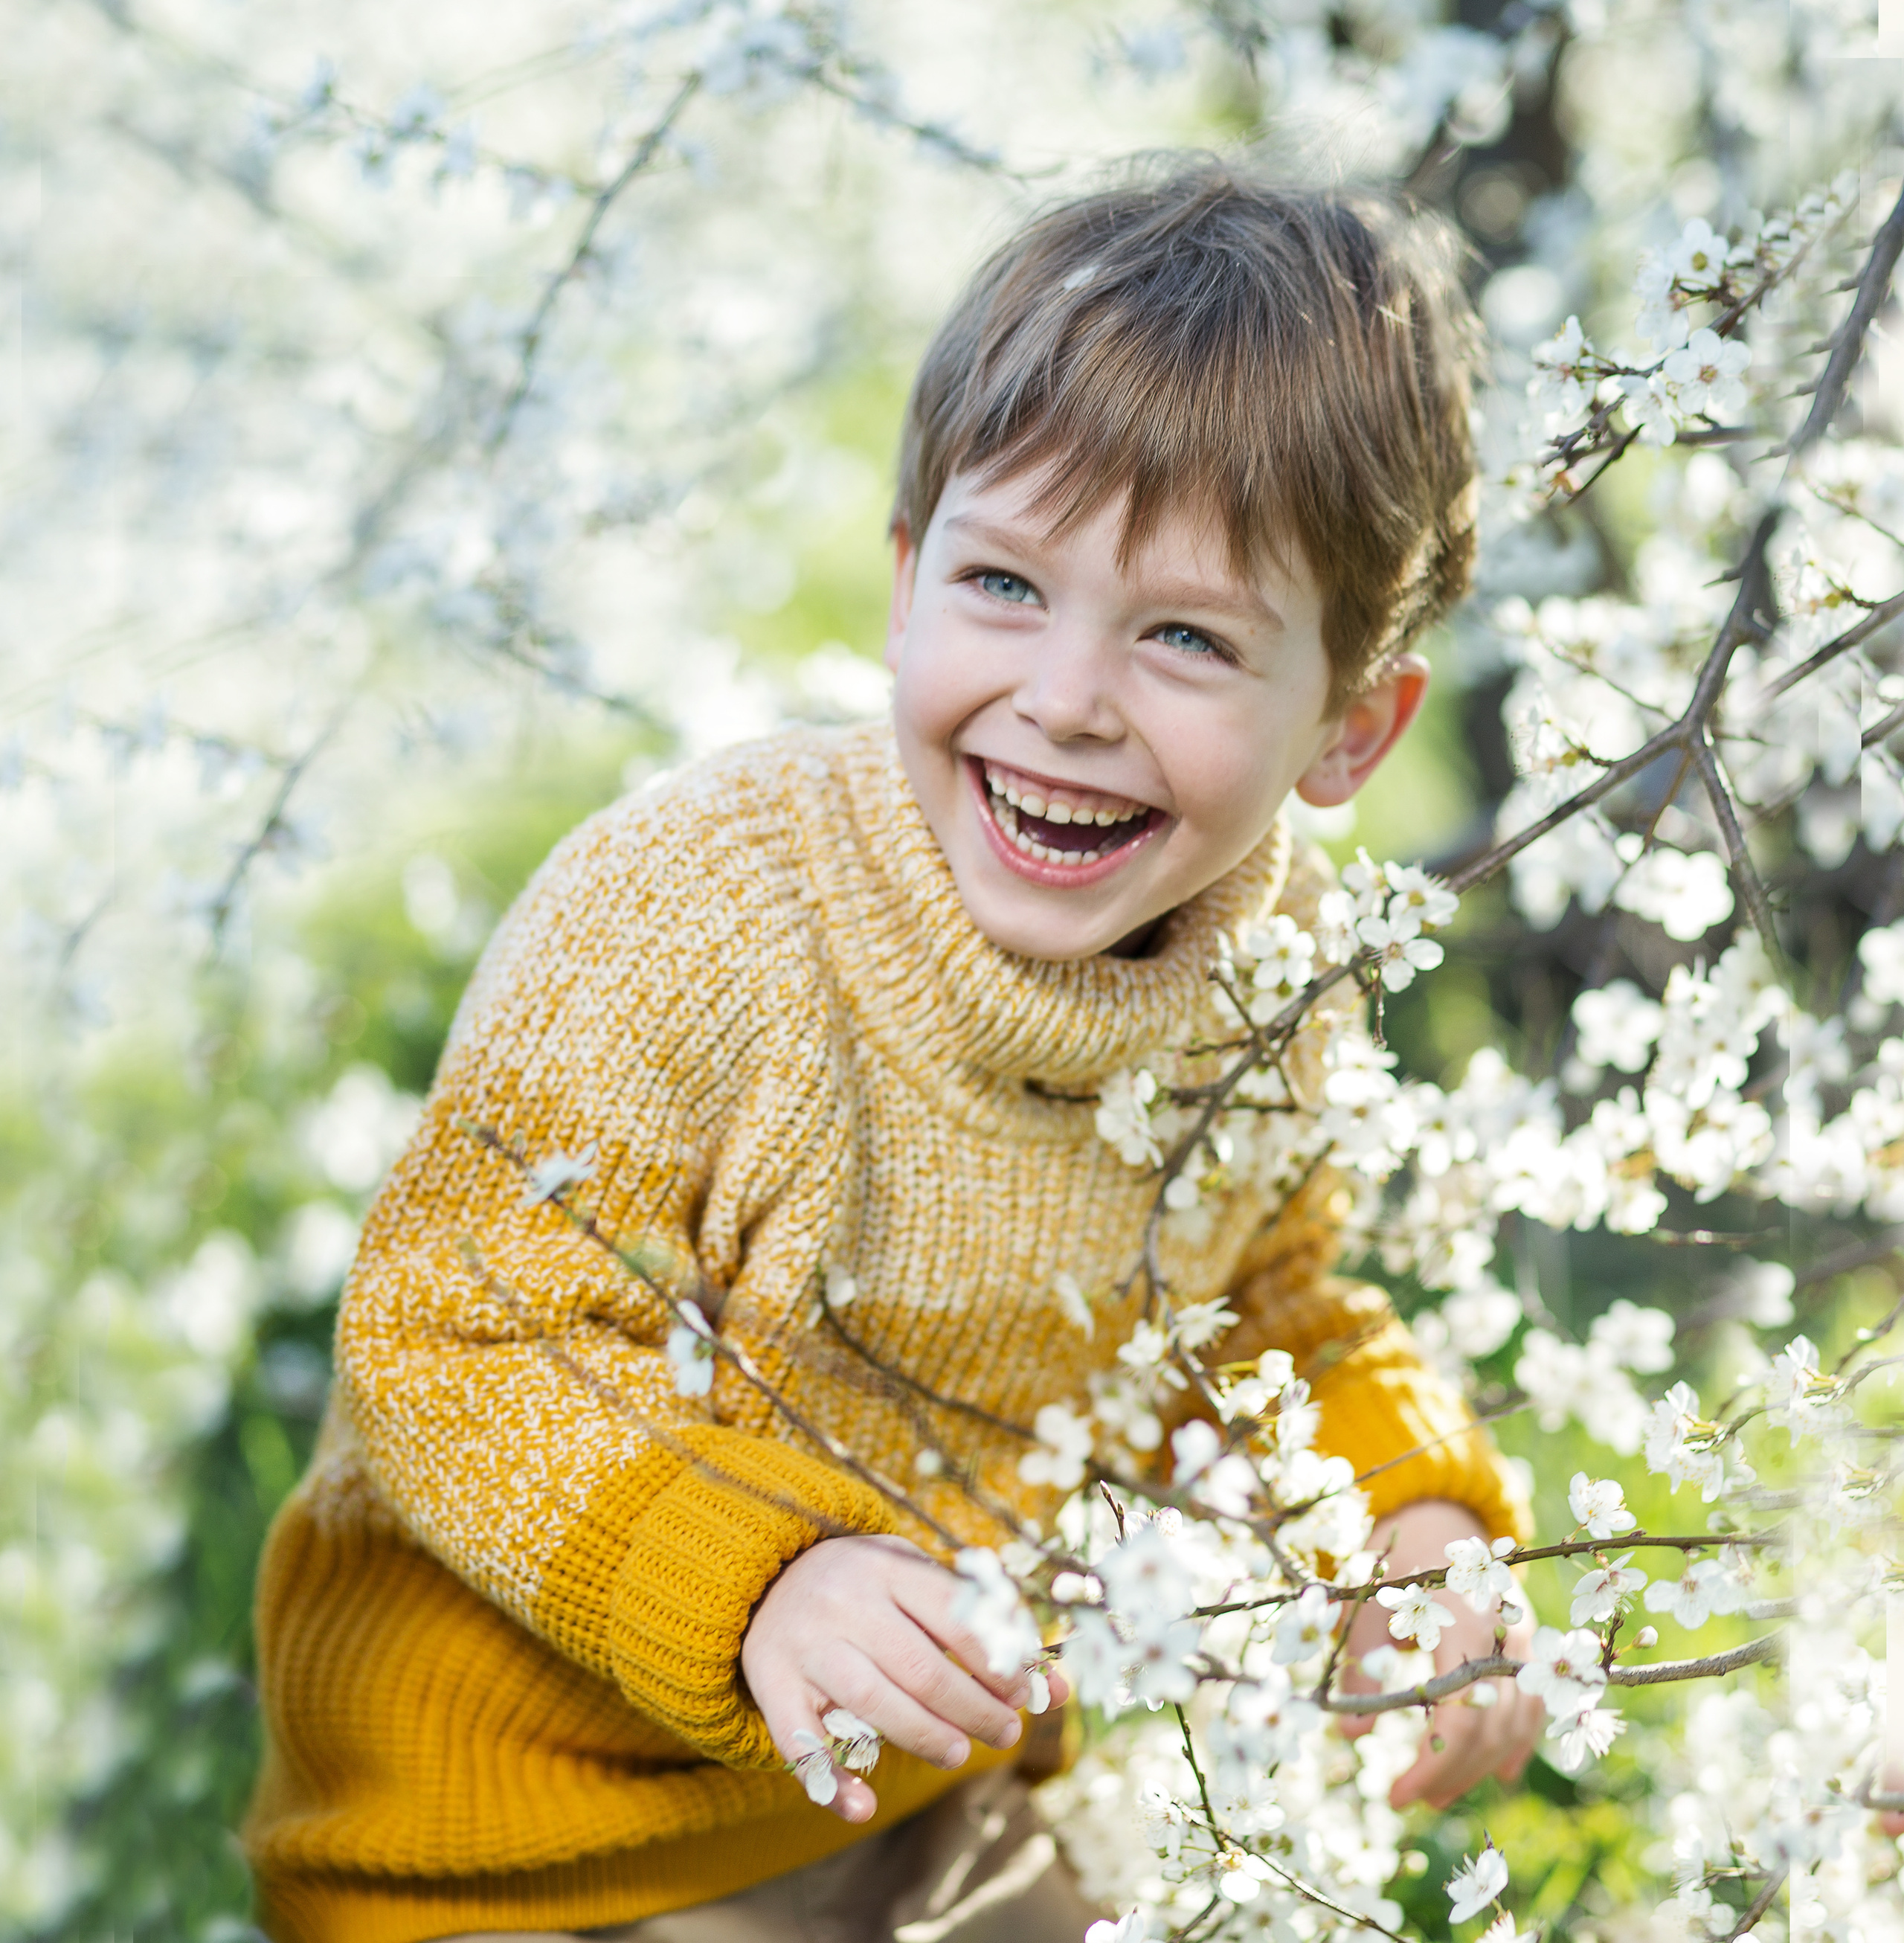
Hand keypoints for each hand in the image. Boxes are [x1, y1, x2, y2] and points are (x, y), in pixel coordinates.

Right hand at [739, 1533, 1068, 1822]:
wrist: (769, 1577)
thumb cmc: (869, 1585)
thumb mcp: (919, 1583)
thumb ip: (983, 1627)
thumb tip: (1061, 1686)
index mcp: (888, 1565)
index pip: (954, 1616)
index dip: (997, 1661)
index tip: (1026, 1692)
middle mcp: (845, 1600)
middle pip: (921, 1666)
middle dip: (973, 1708)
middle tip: (1006, 1734)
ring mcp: (805, 1643)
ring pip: (872, 1702)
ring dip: (925, 1737)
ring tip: (958, 1754)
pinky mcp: (772, 1682)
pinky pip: (799, 1741)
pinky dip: (831, 1781)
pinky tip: (863, 1807)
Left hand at [1337, 1500, 1543, 1808]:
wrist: (1437, 1509)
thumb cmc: (1394, 1554)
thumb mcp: (1368, 1602)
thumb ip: (1362, 1665)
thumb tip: (1350, 1733)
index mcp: (1461, 1619)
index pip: (1459, 1714)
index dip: (1431, 1764)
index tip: (1397, 1794)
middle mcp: (1503, 1632)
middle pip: (1492, 1727)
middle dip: (1453, 1772)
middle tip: (1413, 1798)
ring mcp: (1524, 1637)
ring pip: (1518, 1721)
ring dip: (1481, 1765)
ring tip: (1441, 1793)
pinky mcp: (1529, 1644)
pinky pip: (1534, 1704)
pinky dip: (1518, 1741)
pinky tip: (1499, 1773)